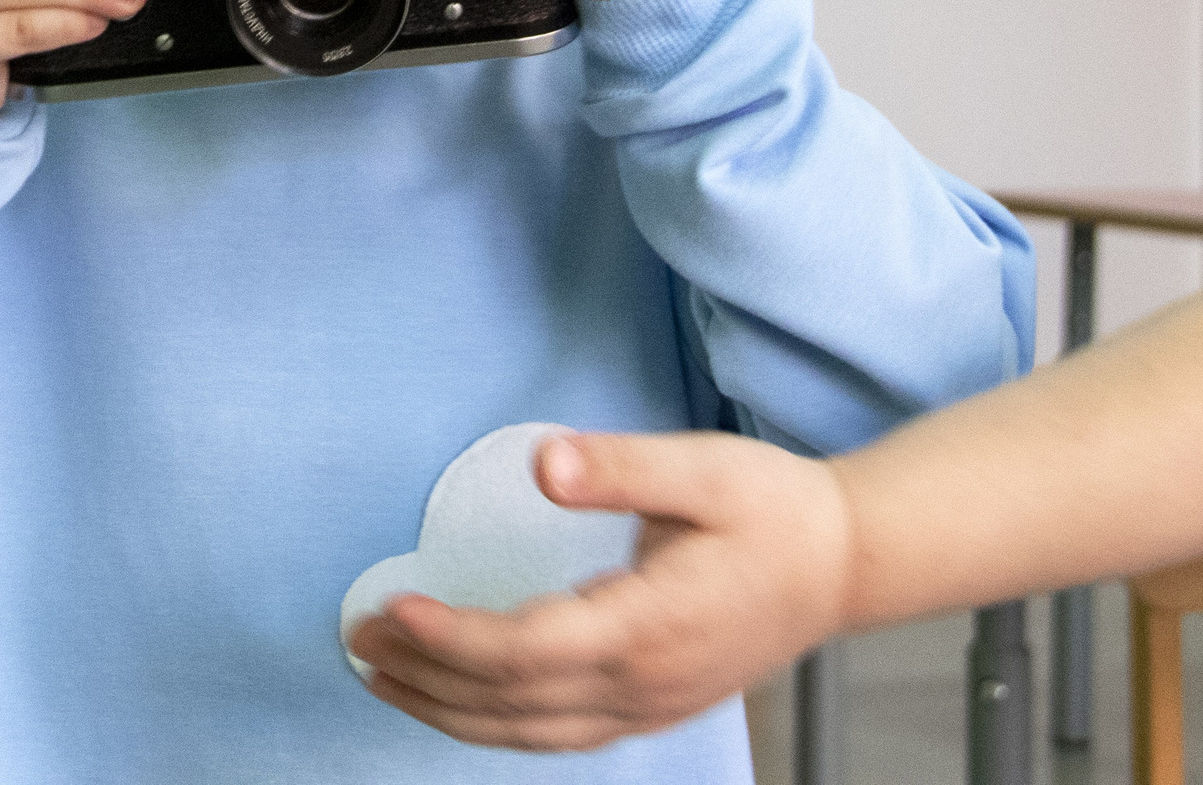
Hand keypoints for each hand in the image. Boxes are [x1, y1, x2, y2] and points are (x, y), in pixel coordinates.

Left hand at [349, 431, 850, 751]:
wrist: (846, 565)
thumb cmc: (779, 512)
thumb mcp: (705, 468)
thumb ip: (621, 467)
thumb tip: (547, 466)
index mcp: (650, 625)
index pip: (526, 650)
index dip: (451, 640)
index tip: (391, 611)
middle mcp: (643, 683)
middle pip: (510, 704)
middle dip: (425, 678)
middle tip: (356, 640)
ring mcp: (649, 706)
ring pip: (527, 734)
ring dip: (447, 711)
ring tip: (384, 678)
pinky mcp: (653, 709)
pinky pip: (556, 736)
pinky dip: (495, 727)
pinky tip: (461, 704)